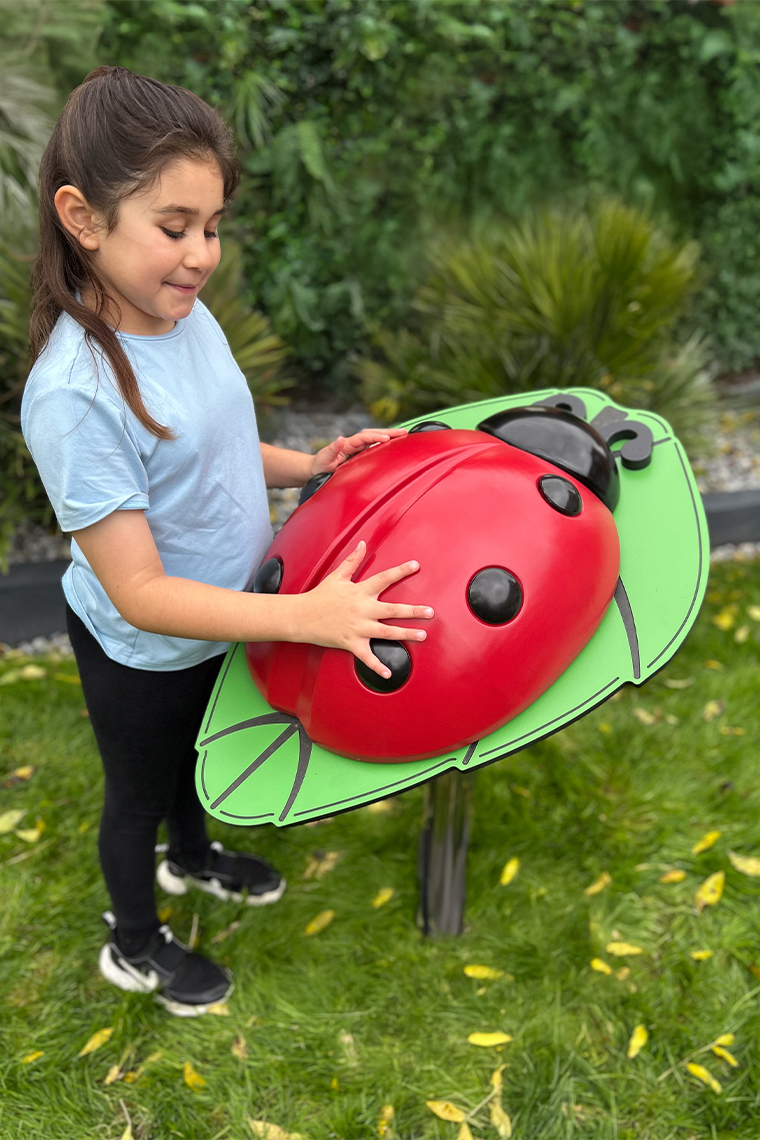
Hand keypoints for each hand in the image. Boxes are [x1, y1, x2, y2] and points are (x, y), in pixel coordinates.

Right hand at [295, 540, 433, 678]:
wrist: (301, 616)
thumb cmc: (319, 596)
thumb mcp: (337, 576)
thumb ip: (352, 560)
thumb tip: (363, 544)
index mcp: (360, 592)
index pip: (384, 578)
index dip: (400, 571)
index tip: (415, 566)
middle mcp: (362, 609)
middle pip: (392, 609)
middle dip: (413, 611)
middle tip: (430, 612)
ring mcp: (358, 627)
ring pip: (386, 632)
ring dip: (405, 634)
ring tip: (422, 635)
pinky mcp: (351, 642)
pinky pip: (366, 657)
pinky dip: (377, 666)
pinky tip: (388, 673)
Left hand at [310, 428, 407, 476]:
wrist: (316, 469)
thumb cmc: (320, 466)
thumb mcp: (324, 458)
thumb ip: (333, 449)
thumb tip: (340, 438)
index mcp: (348, 444)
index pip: (364, 438)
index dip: (375, 437)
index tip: (387, 438)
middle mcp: (354, 443)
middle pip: (373, 434)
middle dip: (389, 432)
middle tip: (404, 431)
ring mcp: (358, 447)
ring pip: (376, 438)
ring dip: (389, 435)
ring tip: (404, 434)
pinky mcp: (360, 453)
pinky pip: (375, 446)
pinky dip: (385, 443)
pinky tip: (395, 444)